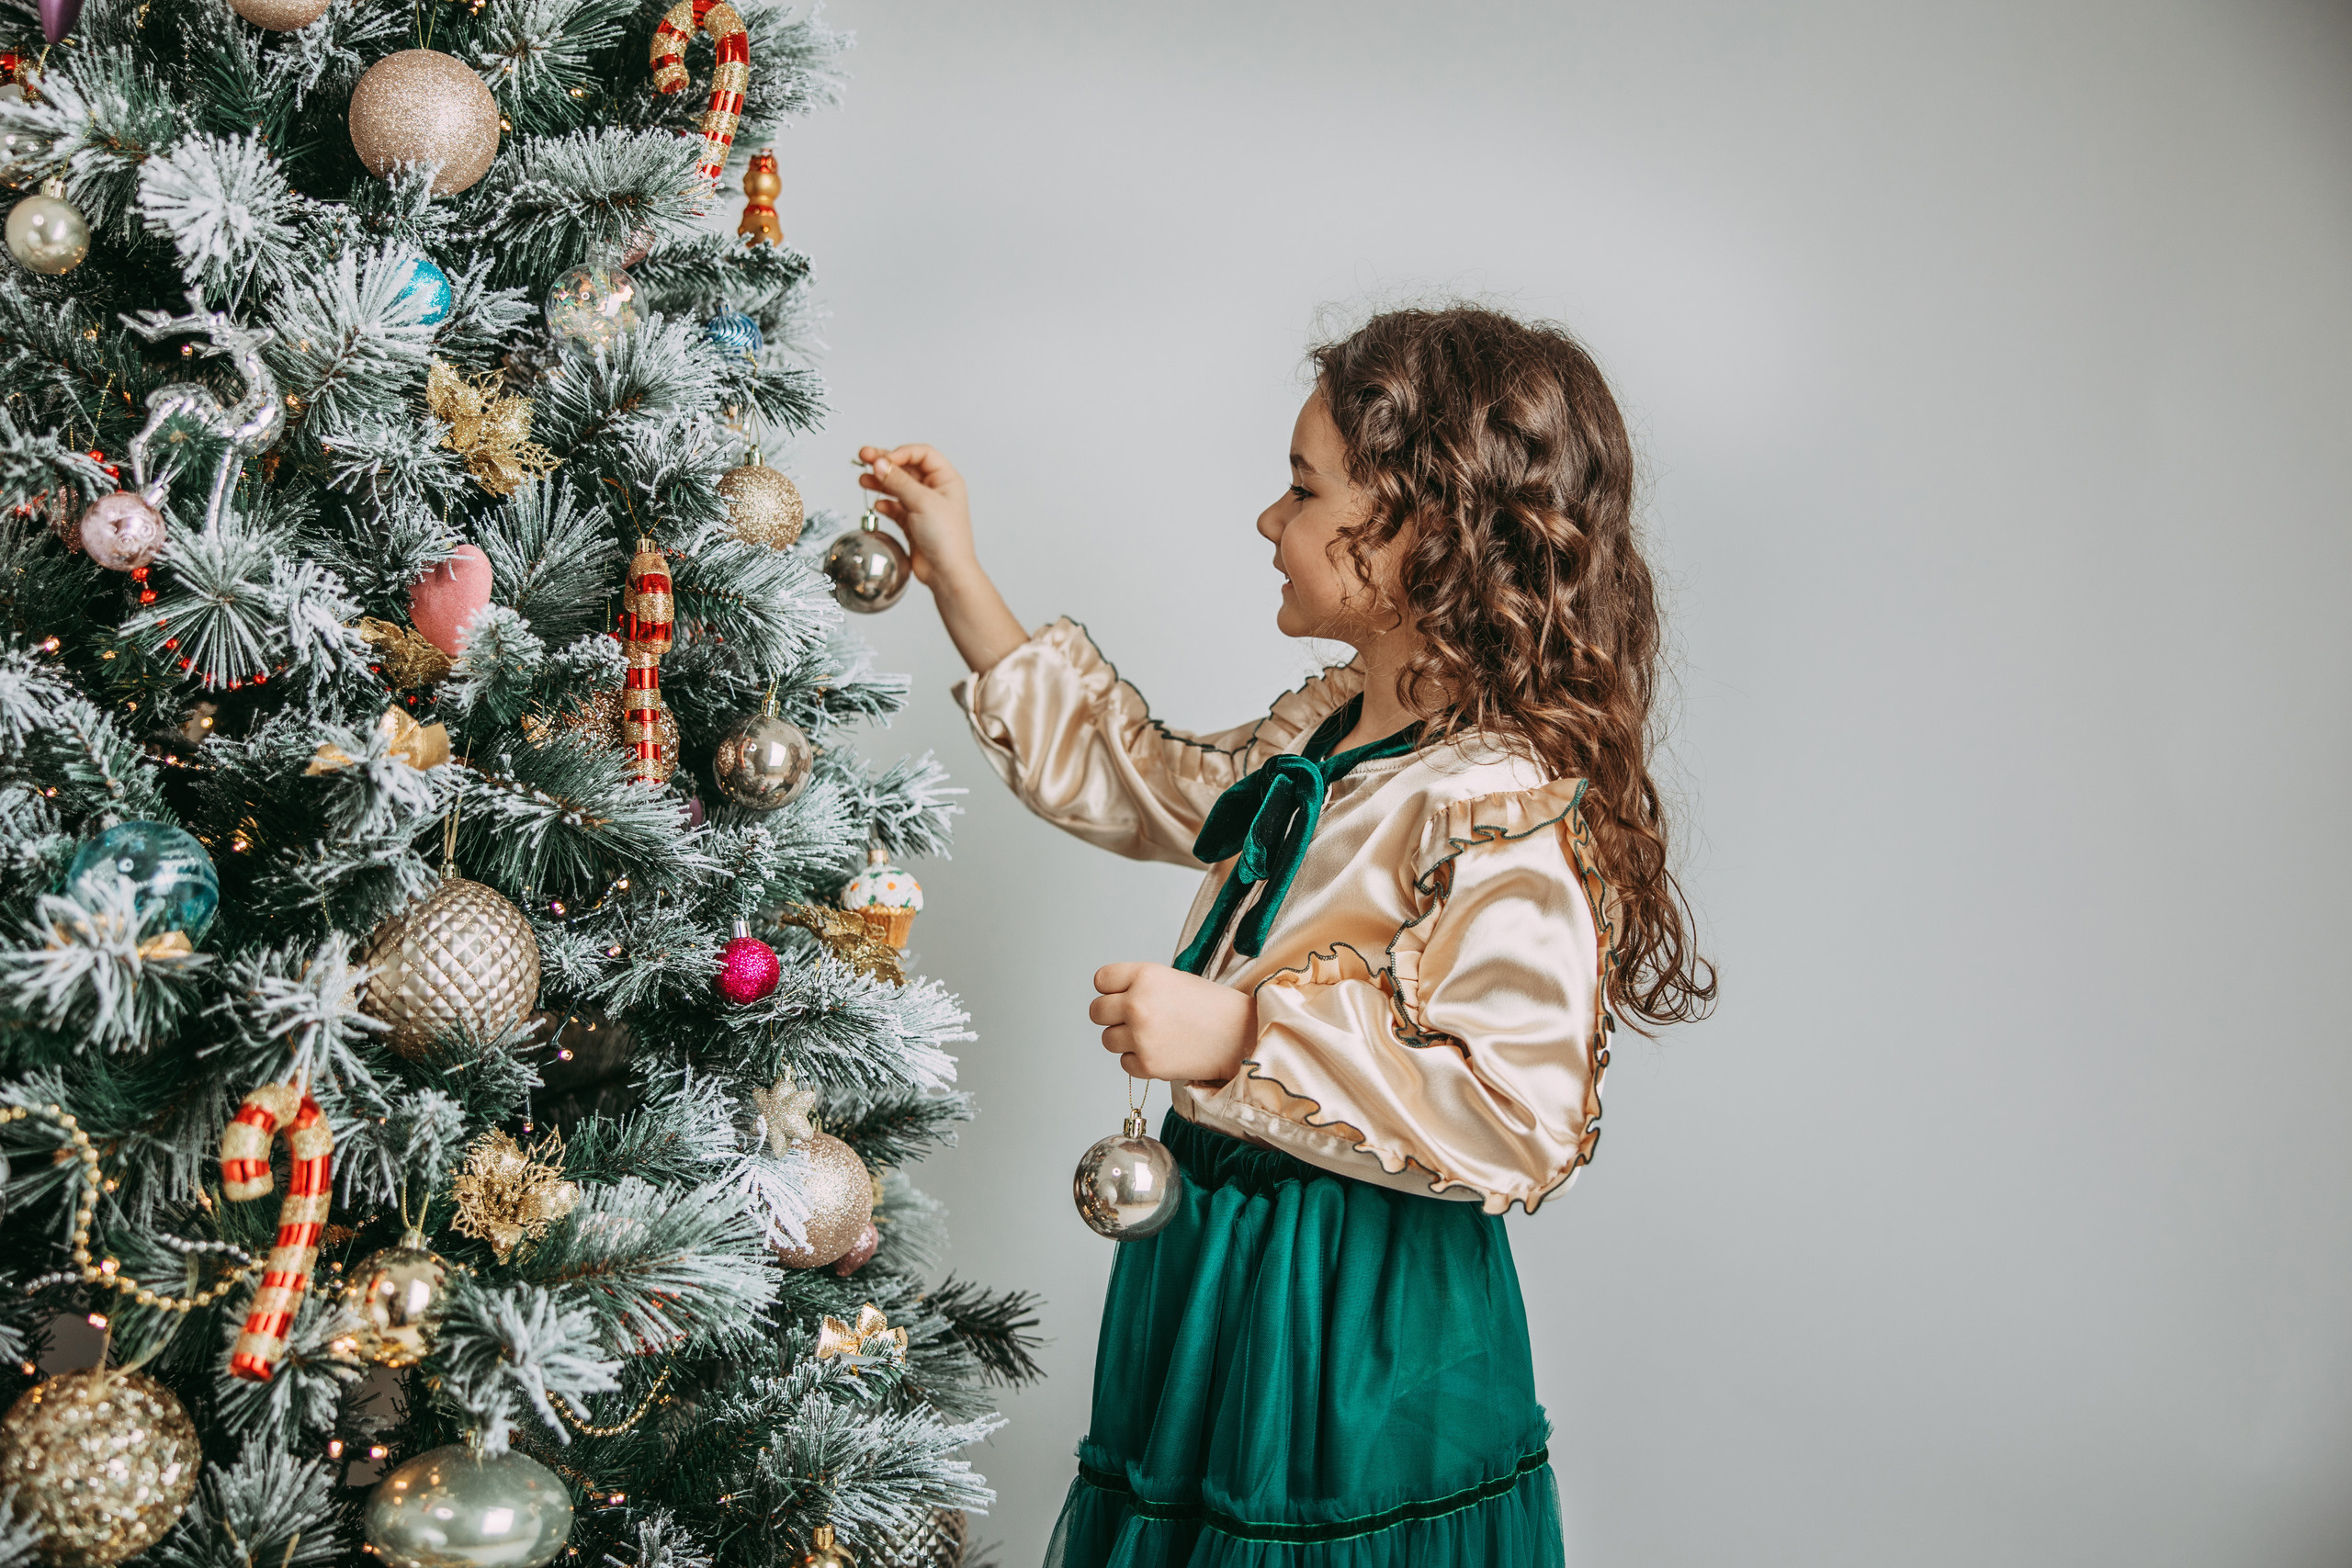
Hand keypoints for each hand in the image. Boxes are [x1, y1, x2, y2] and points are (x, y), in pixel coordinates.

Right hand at [855, 444, 973, 587]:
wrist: (947, 572)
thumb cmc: (947, 538)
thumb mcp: (922, 502)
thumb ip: (899, 481)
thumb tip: (880, 463)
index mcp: (946, 480)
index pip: (922, 454)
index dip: (901, 453)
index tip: (883, 459)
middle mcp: (936, 490)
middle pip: (907, 468)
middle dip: (885, 463)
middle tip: (864, 457)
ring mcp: (923, 506)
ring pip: (898, 487)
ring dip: (881, 482)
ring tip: (863, 479)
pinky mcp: (913, 522)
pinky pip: (895, 507)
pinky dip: (886, 504)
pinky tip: (878, 505)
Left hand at [1090, 962, 1254, 1082]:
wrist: (1241, 1036)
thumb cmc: (1212, 1007)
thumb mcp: (1172, 979)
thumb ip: (1139, 986)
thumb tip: (1112, 1000)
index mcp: (1145, 976)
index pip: (1101, 980)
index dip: (1110, 989)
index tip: (1120, 995)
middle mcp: (1137, 1004)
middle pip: (1096, 1011)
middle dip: (1112, 1016)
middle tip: (1134, 1020)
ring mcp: (1140, 1036)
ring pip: (1107, 1040)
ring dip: (1124, 1040)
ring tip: (1154, 1036)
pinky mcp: (1147, 1065)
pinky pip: (1124, 1063)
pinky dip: (1139, 1061)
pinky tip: (1163, 1052)